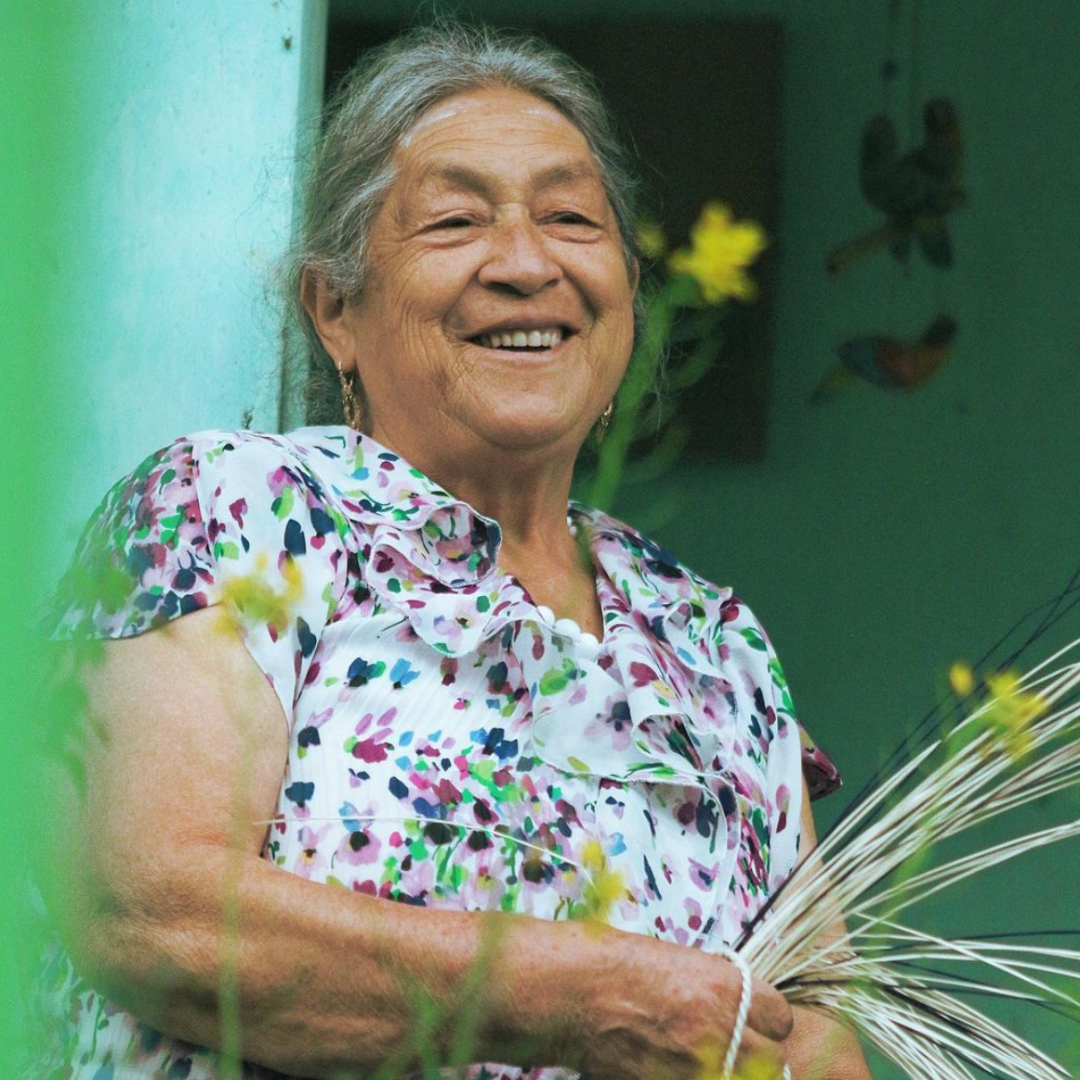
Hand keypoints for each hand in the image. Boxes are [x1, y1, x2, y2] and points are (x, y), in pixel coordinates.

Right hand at [570, 928, 792, 1079]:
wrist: (573, 991)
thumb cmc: (617, 965)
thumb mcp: (678, 962)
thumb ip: (714, 988)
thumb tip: (734, 1010)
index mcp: (727, 987)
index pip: (781, 1017)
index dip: (766, 1021)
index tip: (753, 1023)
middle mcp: (724, 1029)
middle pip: (773, 1059)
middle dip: (756, 1056)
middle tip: (734, 1050)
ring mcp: (701, 1066)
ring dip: (728, 1071)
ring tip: (701, 1060)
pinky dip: (694, 1079)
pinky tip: (676, 1069)